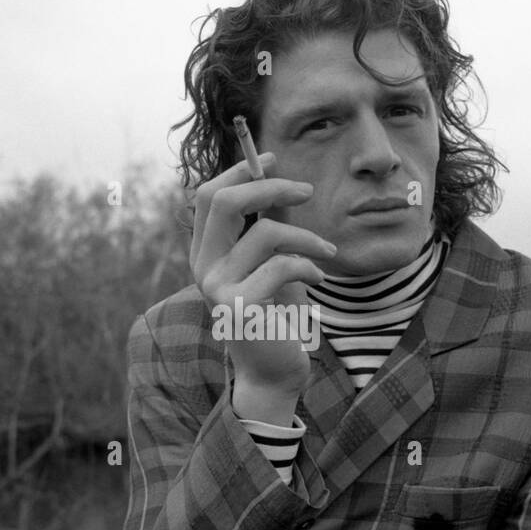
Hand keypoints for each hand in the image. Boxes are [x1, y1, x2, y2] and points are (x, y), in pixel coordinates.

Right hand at [189, 151, 335, 402]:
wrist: (273, 371)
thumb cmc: (275, 313)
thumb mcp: (272, 261)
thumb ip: (270, 225)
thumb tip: (283, 182)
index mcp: (205, 252)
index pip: (208, 196)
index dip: (240, 170)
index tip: (273, 158)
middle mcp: (203, 267)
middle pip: (225, 202)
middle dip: (271, 186)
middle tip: (308, 190)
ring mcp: (216, 288)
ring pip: (265, 234)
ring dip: (307, 237)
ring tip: (327, 251)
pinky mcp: (240, 308)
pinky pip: (281, 266)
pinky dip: (308, 267)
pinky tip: (318, 280)